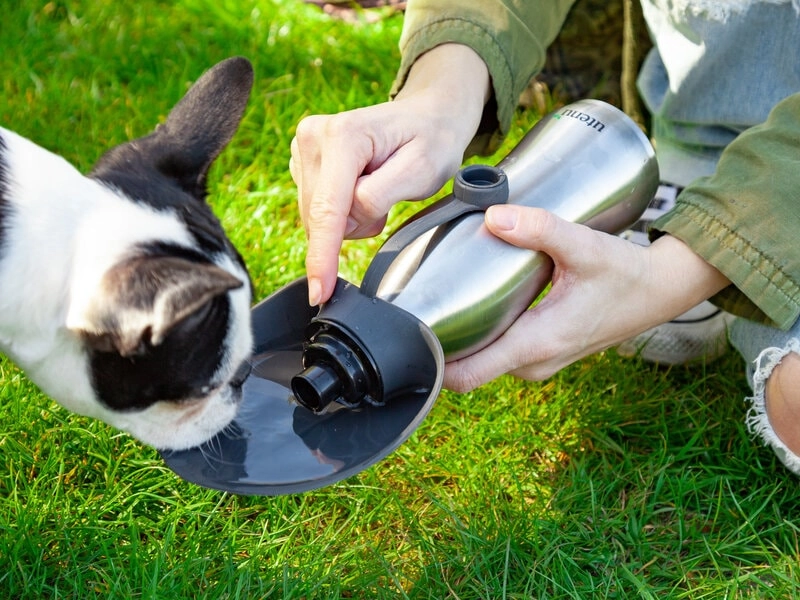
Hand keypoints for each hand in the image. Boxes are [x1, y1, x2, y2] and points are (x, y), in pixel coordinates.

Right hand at [290, 44, 489, 305]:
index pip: (328, 211)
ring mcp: (304, 145)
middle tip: (388, 198)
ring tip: (378, 187)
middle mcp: (314, 136)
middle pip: (321, 217)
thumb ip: (379, 197)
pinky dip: (342, 210)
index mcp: (343, 135)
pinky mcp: (303, 157)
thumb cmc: (432, 139)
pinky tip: (362, 187)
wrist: (428, 113)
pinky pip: (317, 208)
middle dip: (354, 224)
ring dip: (349, 218)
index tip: (321, 292)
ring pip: (317, 217)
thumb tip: (345, 219)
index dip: (322, 257)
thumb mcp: (422, 170)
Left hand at [443, 204, 730, 391]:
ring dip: (462, 336)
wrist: (660, 291)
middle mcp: (532, 363)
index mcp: (536, 344)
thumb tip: (494, 216)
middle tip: (423, 298)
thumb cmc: (625, 273)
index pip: (465, 375)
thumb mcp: (585, 247)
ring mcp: (538, 362)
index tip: (410, 329)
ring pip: (481, 359)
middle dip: (440, 340)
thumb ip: (541, 230)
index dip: (431, 361)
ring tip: (446, 294)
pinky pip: (498, 351)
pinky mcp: (542, 352)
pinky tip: (478, 300)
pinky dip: (483, 334)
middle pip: (465, 366)